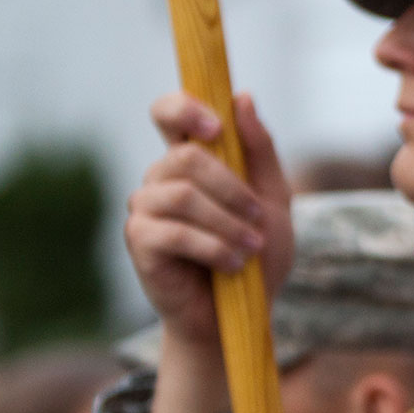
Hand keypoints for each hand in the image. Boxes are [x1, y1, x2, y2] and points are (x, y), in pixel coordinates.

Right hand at [124, 91, 293, 353]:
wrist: (242, 315)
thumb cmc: (257, 254)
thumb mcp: (274, 199)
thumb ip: (260, 150)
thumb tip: (242, 98)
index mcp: (190, 161)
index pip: (169, 112)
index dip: (185, 108)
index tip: (217, 128)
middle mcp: (161, 179)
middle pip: (186, 156)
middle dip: (232, 188)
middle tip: (259, 218)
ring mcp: (145, 210)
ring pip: (182, 195)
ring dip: (227, 223)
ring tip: (250, 248)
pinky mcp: (140, 242)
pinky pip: (173, 231)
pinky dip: (212, 247)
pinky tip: (233, 264)